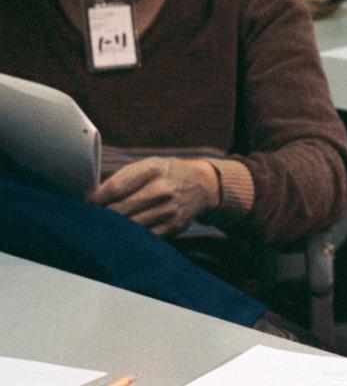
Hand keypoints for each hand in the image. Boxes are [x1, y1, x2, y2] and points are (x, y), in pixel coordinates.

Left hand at [86, 157, 220, 236]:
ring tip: (99, 230)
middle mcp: (162, 190)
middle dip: (100, 216)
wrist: (203, 184)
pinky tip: (119, 237)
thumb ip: (121, 179)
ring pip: (129, 226)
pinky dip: (129, 239)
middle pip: (119, 210)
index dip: (95, 200)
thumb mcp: (148, 165)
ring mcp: (168, 210)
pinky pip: (144, 237)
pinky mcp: (172, 227)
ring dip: (111, 229)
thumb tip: (91, 197)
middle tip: (87, 220)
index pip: (115, 188)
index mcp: (152, 170)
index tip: (84, 205)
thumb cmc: (166, 174)